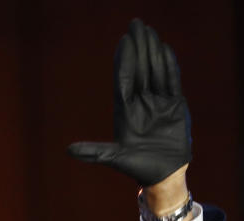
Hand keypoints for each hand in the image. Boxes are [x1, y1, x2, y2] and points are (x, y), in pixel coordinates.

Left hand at [68, 18, 191, 186]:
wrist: (163, 174)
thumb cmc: (137, 167)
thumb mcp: (115, 159)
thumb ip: (95, 152)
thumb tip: (69, 150)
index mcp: (125, 111)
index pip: (124, 79)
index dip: (124, 60)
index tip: (124, 41)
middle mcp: (140, 103)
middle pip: (140, 69)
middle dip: (138, 47)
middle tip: (136, 24)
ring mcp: (157, 102)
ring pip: (155, 71)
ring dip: (153, 51)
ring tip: (150, 31)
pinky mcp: (174, 105)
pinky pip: (171, 81)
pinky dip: (169, 65)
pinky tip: (164, 49)